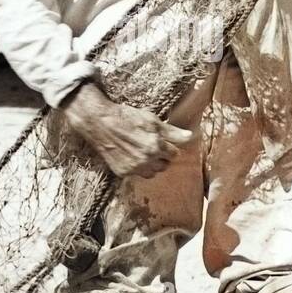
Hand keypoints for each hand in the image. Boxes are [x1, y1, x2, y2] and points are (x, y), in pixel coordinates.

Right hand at [60, 82, 191, 177]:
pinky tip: (132, 156)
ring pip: (152, 173)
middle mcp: (146, 160)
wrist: (101, 123)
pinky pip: (137, 175)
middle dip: (162, 157)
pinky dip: (138, 168)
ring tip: (144, 153)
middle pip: (165, 166)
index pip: (174, 154)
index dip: (170, 147)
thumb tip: (190, 137)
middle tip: (154, 147)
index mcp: (155, 147)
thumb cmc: (127, 118)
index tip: (164, 142)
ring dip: (152, 165)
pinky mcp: (123, 173)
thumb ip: (172, 132)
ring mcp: (134, 168)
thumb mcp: (152, 120)